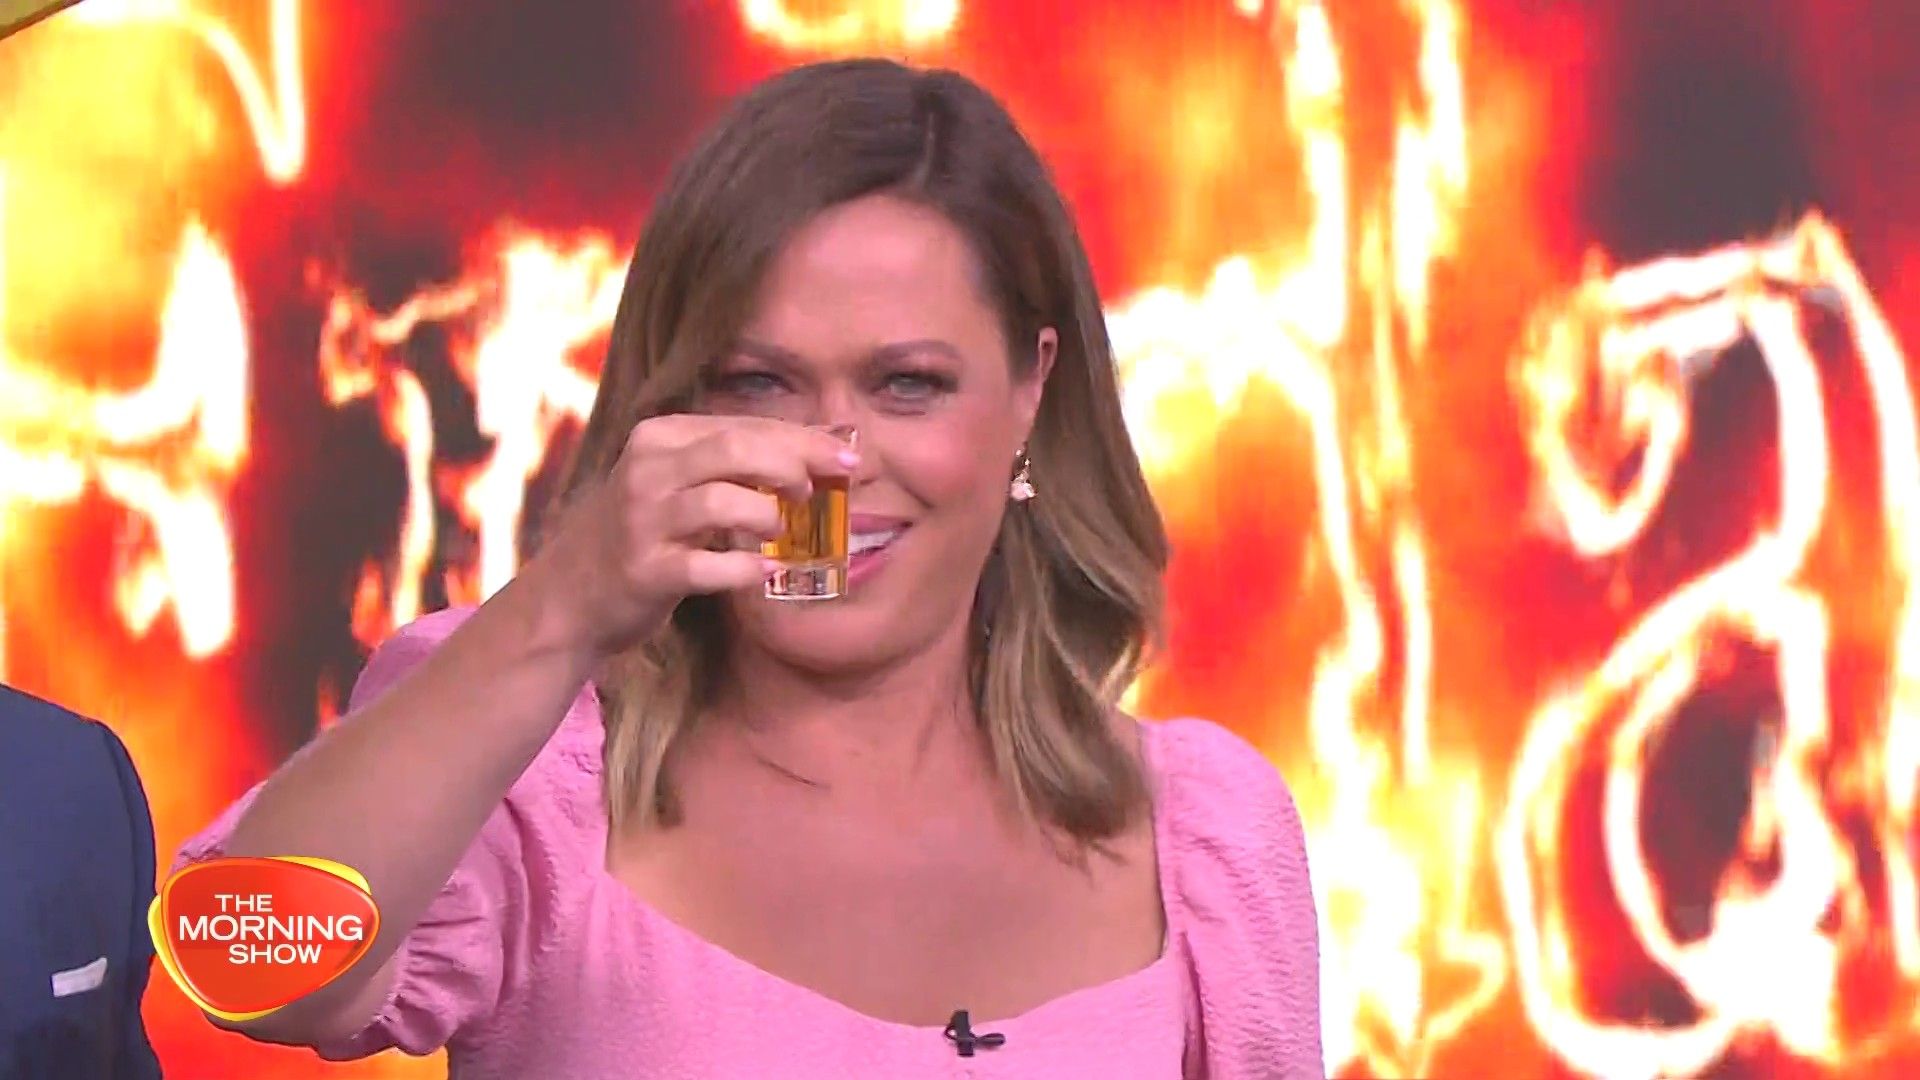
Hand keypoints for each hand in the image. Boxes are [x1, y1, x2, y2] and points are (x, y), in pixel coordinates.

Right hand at [527, 414, 858, 653]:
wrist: (569, 596)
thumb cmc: (641, 532)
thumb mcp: (678, 481)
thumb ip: (738, 461)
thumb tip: (822, 442)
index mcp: (660, 438)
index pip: (743, 426)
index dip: (803, 439)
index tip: (847, 456)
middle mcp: (647, 471)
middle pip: (735, 450)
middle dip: (792, 466)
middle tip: (817, 491)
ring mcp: (643, 521)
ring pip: (722, 502)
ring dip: (766, 517)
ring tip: (778, 531)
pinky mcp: (645, 571)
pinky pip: (709, 567)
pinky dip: (746, 571)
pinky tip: (765, 574)